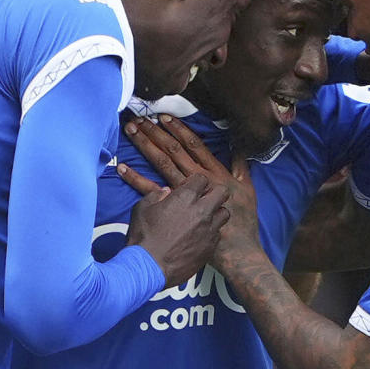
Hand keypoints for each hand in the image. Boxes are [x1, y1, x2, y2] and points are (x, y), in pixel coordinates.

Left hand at [118, 115, 259, 267]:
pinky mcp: (172, 211)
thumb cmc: (243, 222)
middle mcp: (197, 180)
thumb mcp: (248, 190)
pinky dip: (135, 178)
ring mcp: (182, 195)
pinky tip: (122, 167)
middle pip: (173, 150)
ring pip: (161, 164)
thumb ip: (242, 167)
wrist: (235, 251)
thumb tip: (240, 146)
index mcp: (214, 173)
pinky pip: (149, 191)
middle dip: (157, 133)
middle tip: (141, 118)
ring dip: (146, 146)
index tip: (165, 117)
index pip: (193, 145)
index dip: (179, 130)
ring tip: (132, 131)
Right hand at [124, 173, 229, 287]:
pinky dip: (211, 232)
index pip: (202, 179)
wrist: (148, 268)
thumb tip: (166, 192)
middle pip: (222, 192)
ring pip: (224, 213)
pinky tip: (199, 236)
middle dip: (214, 193)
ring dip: (215, 213)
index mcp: (185, 197)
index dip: (196, 182)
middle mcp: (202, 211)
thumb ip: (156, 196)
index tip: (190, 188)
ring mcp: (209, 230)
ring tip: (203, 218)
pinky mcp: (211, 247)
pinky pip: (218, 233)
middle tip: (204, 198)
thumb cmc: (143, 238)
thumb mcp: (142, 209)